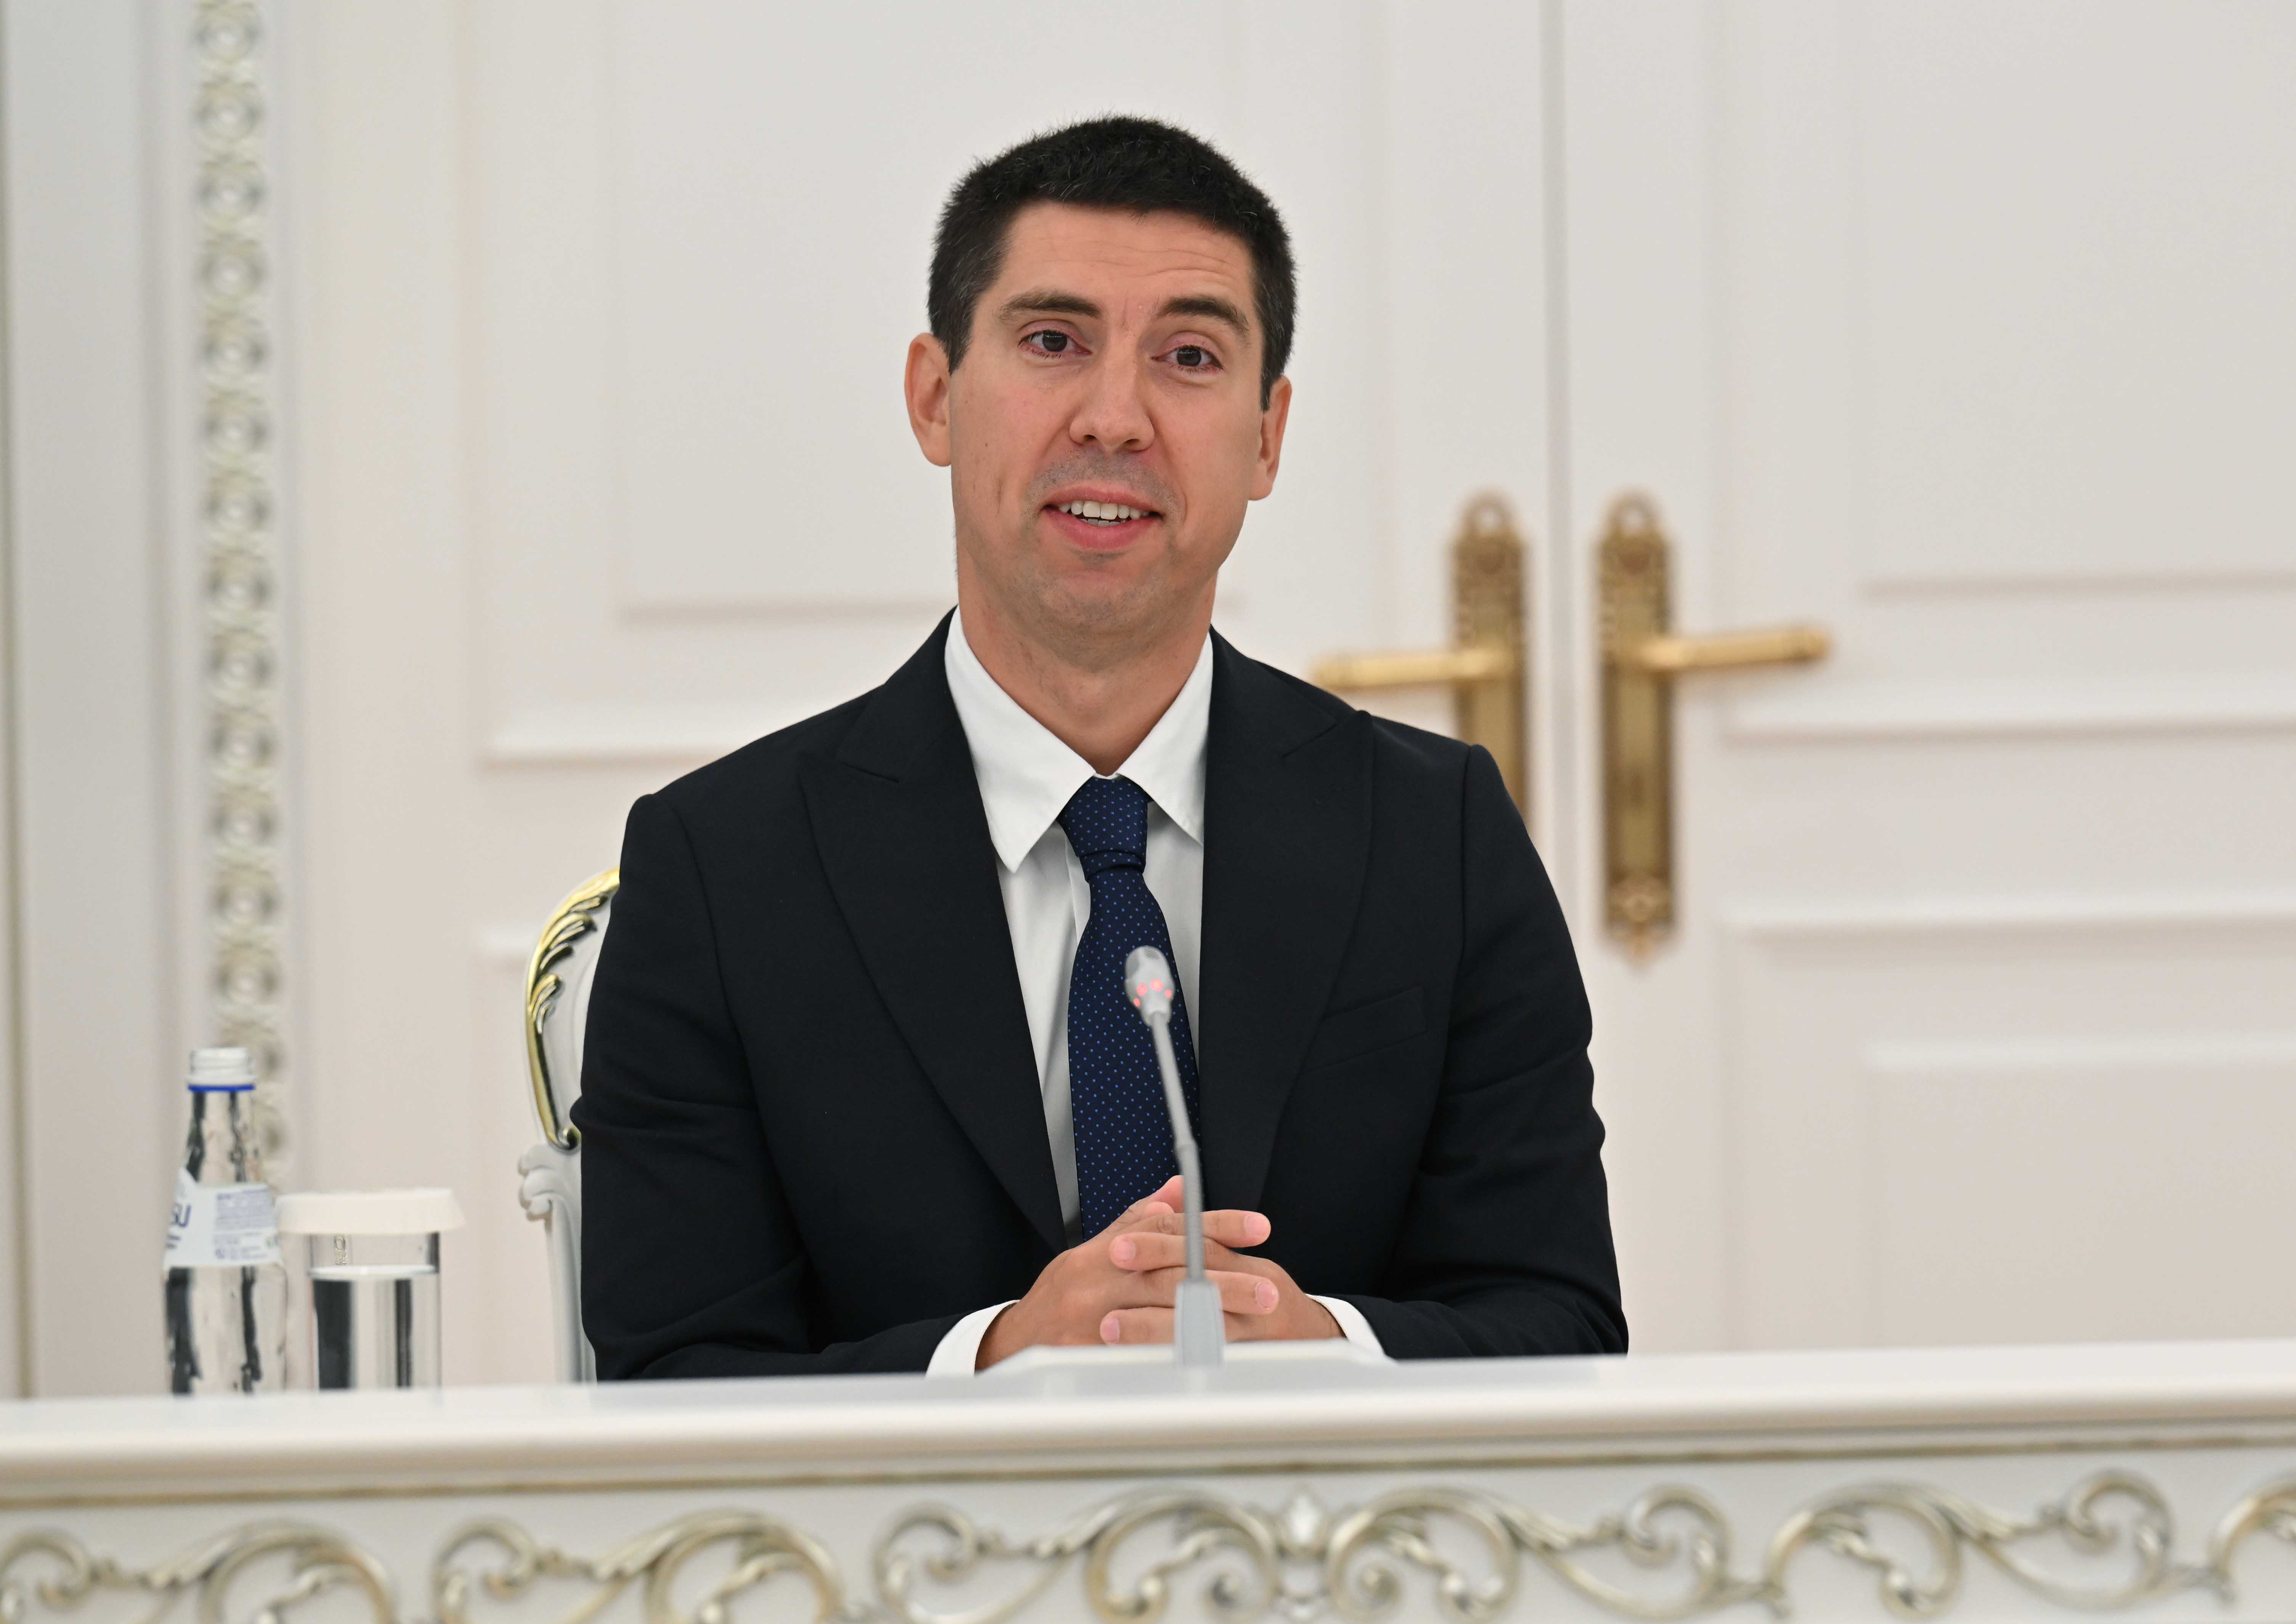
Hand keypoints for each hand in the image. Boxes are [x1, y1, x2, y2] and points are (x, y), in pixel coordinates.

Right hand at [976, 1179, 1296, 1368]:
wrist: (1013, 1347)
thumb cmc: (1063, 1297)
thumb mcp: (1096, 1250)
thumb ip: (1139, 1220)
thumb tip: (1178, 1188)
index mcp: (1100, 1251)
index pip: (1166, 1228)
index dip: (1216, 1224)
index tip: (1259, 1228)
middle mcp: (1093, 1280)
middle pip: (1170, 1273)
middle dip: (1225, 1281)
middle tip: (1269, 1290)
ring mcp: (1088, 1321)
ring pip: (1159, 1315)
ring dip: (1210, 1321)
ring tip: (1251, 1325)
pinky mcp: (1087, 1358)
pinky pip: (1141, 1357)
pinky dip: (1176, 1356)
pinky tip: (1211, 1358)